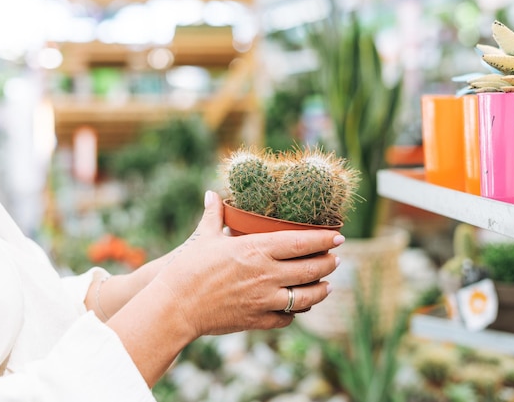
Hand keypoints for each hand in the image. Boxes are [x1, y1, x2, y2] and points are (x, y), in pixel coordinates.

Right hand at [106, 190, 342, 386]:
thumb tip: (211, 193)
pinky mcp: (257, 320)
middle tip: (336, 259)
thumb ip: (213, 215)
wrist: (174, 307)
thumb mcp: (203, 238)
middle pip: (311, 269)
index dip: (324, 239)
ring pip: (306, 297)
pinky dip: (296, 312)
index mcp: (256, 249)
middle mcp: (267, 274)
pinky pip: (287, 318)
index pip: (302, 242)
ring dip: (320, 290)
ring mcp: (264, 300)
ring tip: (326, 285)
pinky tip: (297, 307)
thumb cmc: (187, 269)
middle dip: (329, 263)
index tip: (338, 236)